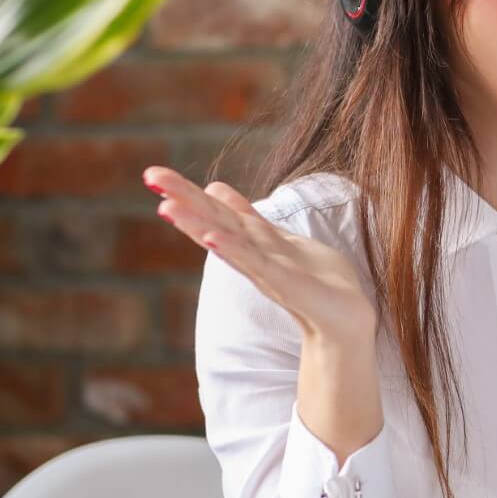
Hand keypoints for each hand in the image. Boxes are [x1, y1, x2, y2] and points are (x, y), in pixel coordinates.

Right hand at [142, 166, 375, 341]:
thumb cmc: (317, 281)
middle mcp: (254, 254)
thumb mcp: (280, 239)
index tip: (155, 175)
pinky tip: (214, 237)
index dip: (190, 193)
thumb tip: (216, 188)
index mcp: (255, 241)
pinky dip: (234, 250)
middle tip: (150, 176)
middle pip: (215, 221)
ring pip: (227, 241)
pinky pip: (256, 264)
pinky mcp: (285, 285)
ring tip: (167, 206)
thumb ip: (249, 218)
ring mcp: (267, 270)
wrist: (346, 322)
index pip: (218, 211)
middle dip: (185, 199)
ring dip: (198, 225)